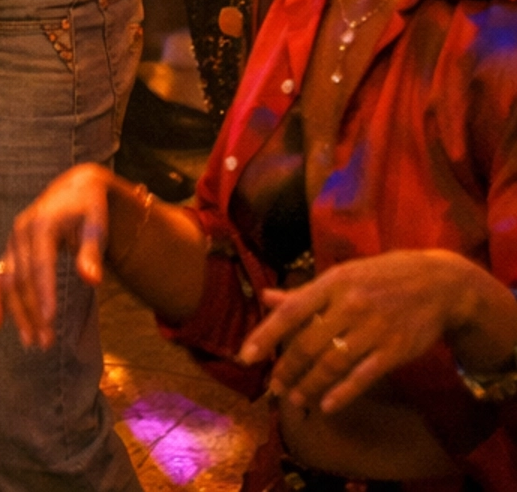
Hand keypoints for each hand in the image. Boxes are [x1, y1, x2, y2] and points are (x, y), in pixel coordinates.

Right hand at [0, 164, 115, 347]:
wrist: (75, 188)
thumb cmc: (89, 209)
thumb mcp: (96, 225)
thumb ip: (91, 252)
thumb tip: (92, 280)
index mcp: (41, 224)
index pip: (40, 265)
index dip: (43, 293)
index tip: (49, 321)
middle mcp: (20, 231)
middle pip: (22, 278)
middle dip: (32, 311)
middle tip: (45, 343)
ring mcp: (12, 241)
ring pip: (8, 281)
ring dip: (17, 312)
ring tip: (31, 342)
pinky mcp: (10, 249)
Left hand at [239, 252, 496, 416]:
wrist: (436, 283)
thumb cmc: (381, 277)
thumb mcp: (342, 276)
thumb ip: (305, 293)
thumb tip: (267, 297)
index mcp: (333, 283)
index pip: (291, 310)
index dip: (266, 334)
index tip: (245, 356)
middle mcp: (350, 304)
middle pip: (309, 343)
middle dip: (287, 369)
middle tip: (272, 388)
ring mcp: (373, 328)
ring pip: (333, 363)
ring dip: (310, 385)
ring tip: (295, 399)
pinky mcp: (394, 350)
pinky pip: (363, 377)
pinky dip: (343, 393)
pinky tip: (327, 406)